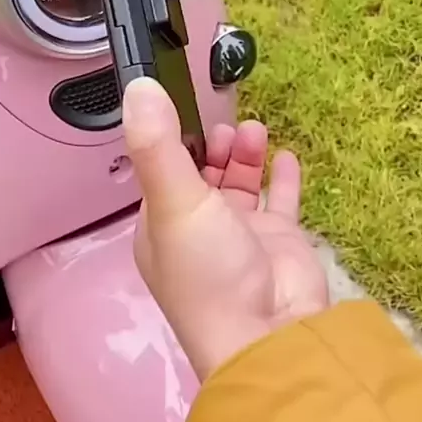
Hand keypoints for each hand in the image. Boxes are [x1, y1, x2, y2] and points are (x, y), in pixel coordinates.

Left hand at [123, 77, 327, 382]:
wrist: (268, 334)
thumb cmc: (208, 270)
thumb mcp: (173, 201)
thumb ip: (157, 143)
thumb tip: (138, 87)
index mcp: (161, 228)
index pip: (163, 174)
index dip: (174, 142)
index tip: (187, 110)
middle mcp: (198, 232)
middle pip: (204, 175)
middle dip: (213, 146)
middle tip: (226, 126)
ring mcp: (241, 238)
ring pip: (241, 184)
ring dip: (245, 155)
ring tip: (253, 132)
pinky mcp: (279, 243)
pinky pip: (280, 201)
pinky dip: (282, 177)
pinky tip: (284, 154)